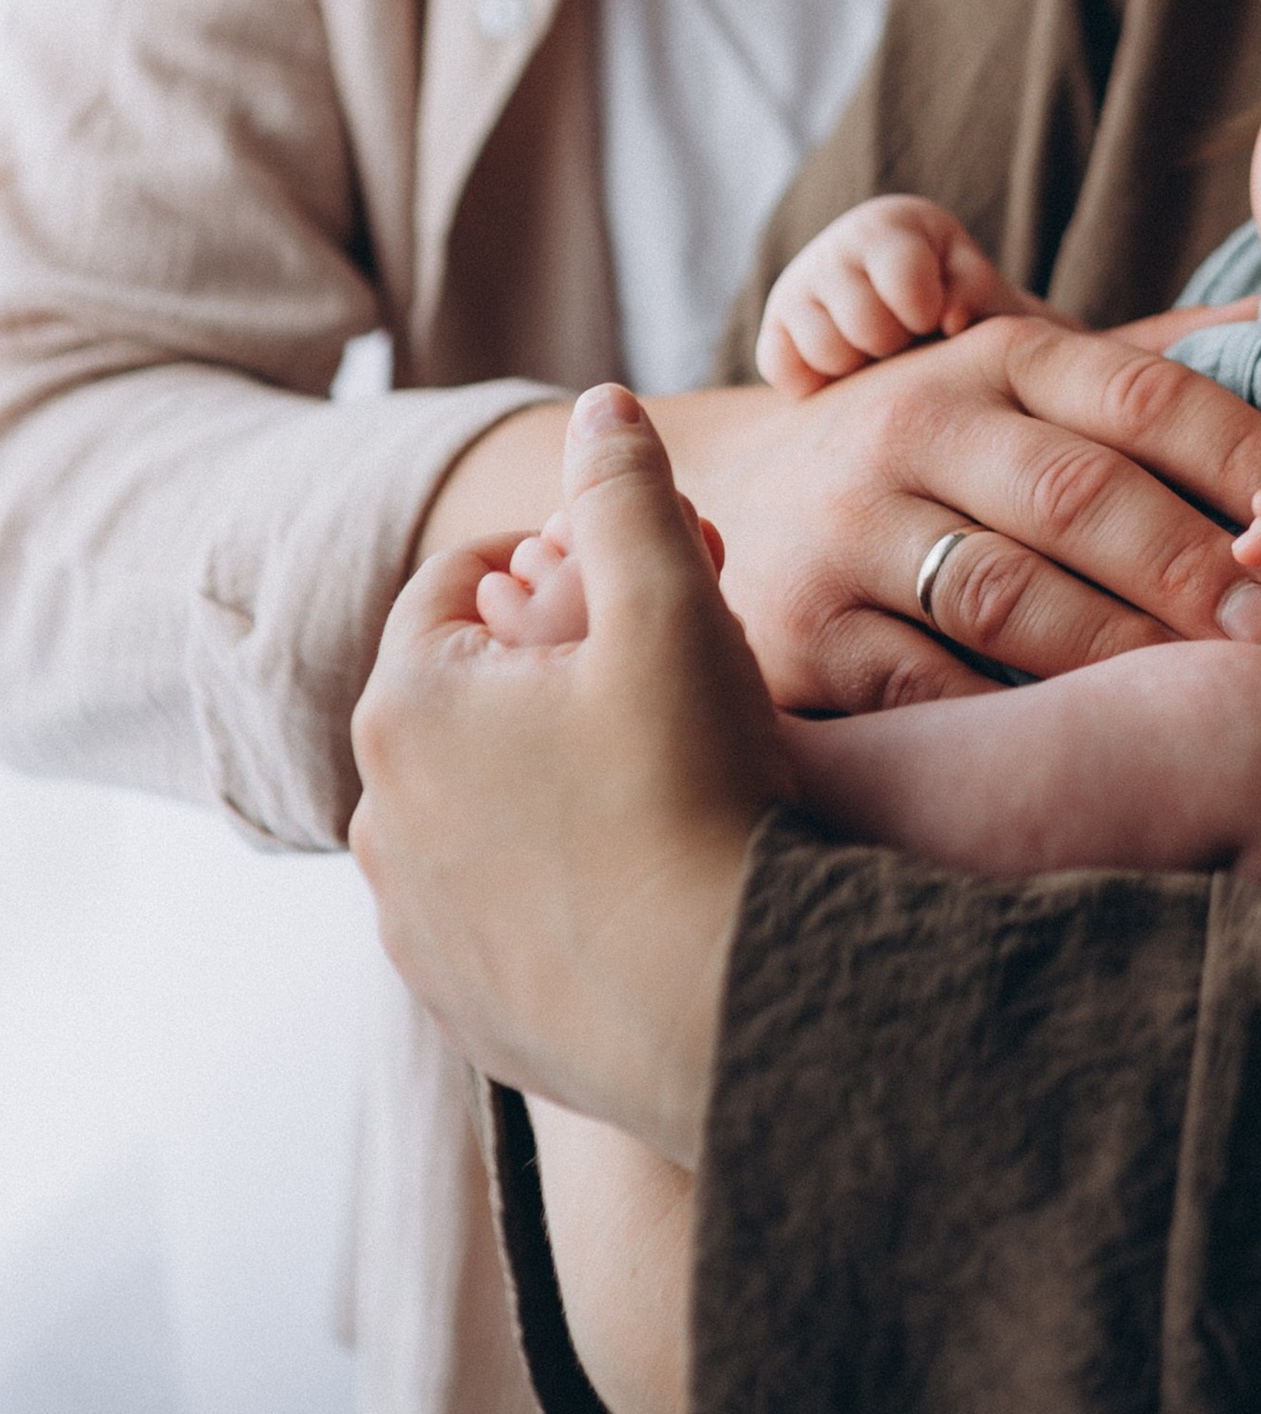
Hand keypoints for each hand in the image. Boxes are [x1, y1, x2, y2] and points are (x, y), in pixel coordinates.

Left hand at [352, 388, 787, 1161]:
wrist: (726, 1008)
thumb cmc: (696, 788)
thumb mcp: (672, 603)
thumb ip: (626, 489)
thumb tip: (599, 405)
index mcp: (406, 706)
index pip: (453, 582)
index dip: (544, 550)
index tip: (621, 561)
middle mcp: (379, 818)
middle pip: (466, 692)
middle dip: (555, 655)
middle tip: (663, 651)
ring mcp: (415, 924)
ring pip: (479, 800)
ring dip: (547, 764)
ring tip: (659, 759)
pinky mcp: (463, 1006)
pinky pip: (498, 903)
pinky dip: (552, 866)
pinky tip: (642, 859)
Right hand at [653, 316, 1260, 711]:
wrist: (729, 495)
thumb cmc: (923, 448)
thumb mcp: (1008, 380)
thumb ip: (1136, 366)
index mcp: (990, 359)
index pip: (1138, 394)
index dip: (1241, 452)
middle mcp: (916, 426)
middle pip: (1077, 491)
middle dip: (1192, 561)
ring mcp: (853, 528)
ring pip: (1006, 592)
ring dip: (1119, 645)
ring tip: (1204, 686)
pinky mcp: (807, 632)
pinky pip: (927, 687)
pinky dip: (1009, 721)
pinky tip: (1084, 745)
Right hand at [756, 196, 1037, 396]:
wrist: (921, 333)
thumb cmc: (962, 309)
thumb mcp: (984, 292)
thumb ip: (979, 294)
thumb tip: (952, 319)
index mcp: (890, 225)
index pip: (900, 276)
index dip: (923, 311)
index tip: (934, 320)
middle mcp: (834, 248)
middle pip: (864, 323)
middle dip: (894, 344)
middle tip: (907, 343)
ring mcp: (797, 289)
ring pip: (824, 351)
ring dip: (860, 367)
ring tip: (881, 357)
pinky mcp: (772, 331)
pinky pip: (783, 370)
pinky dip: (817, 384)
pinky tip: (849, 374)